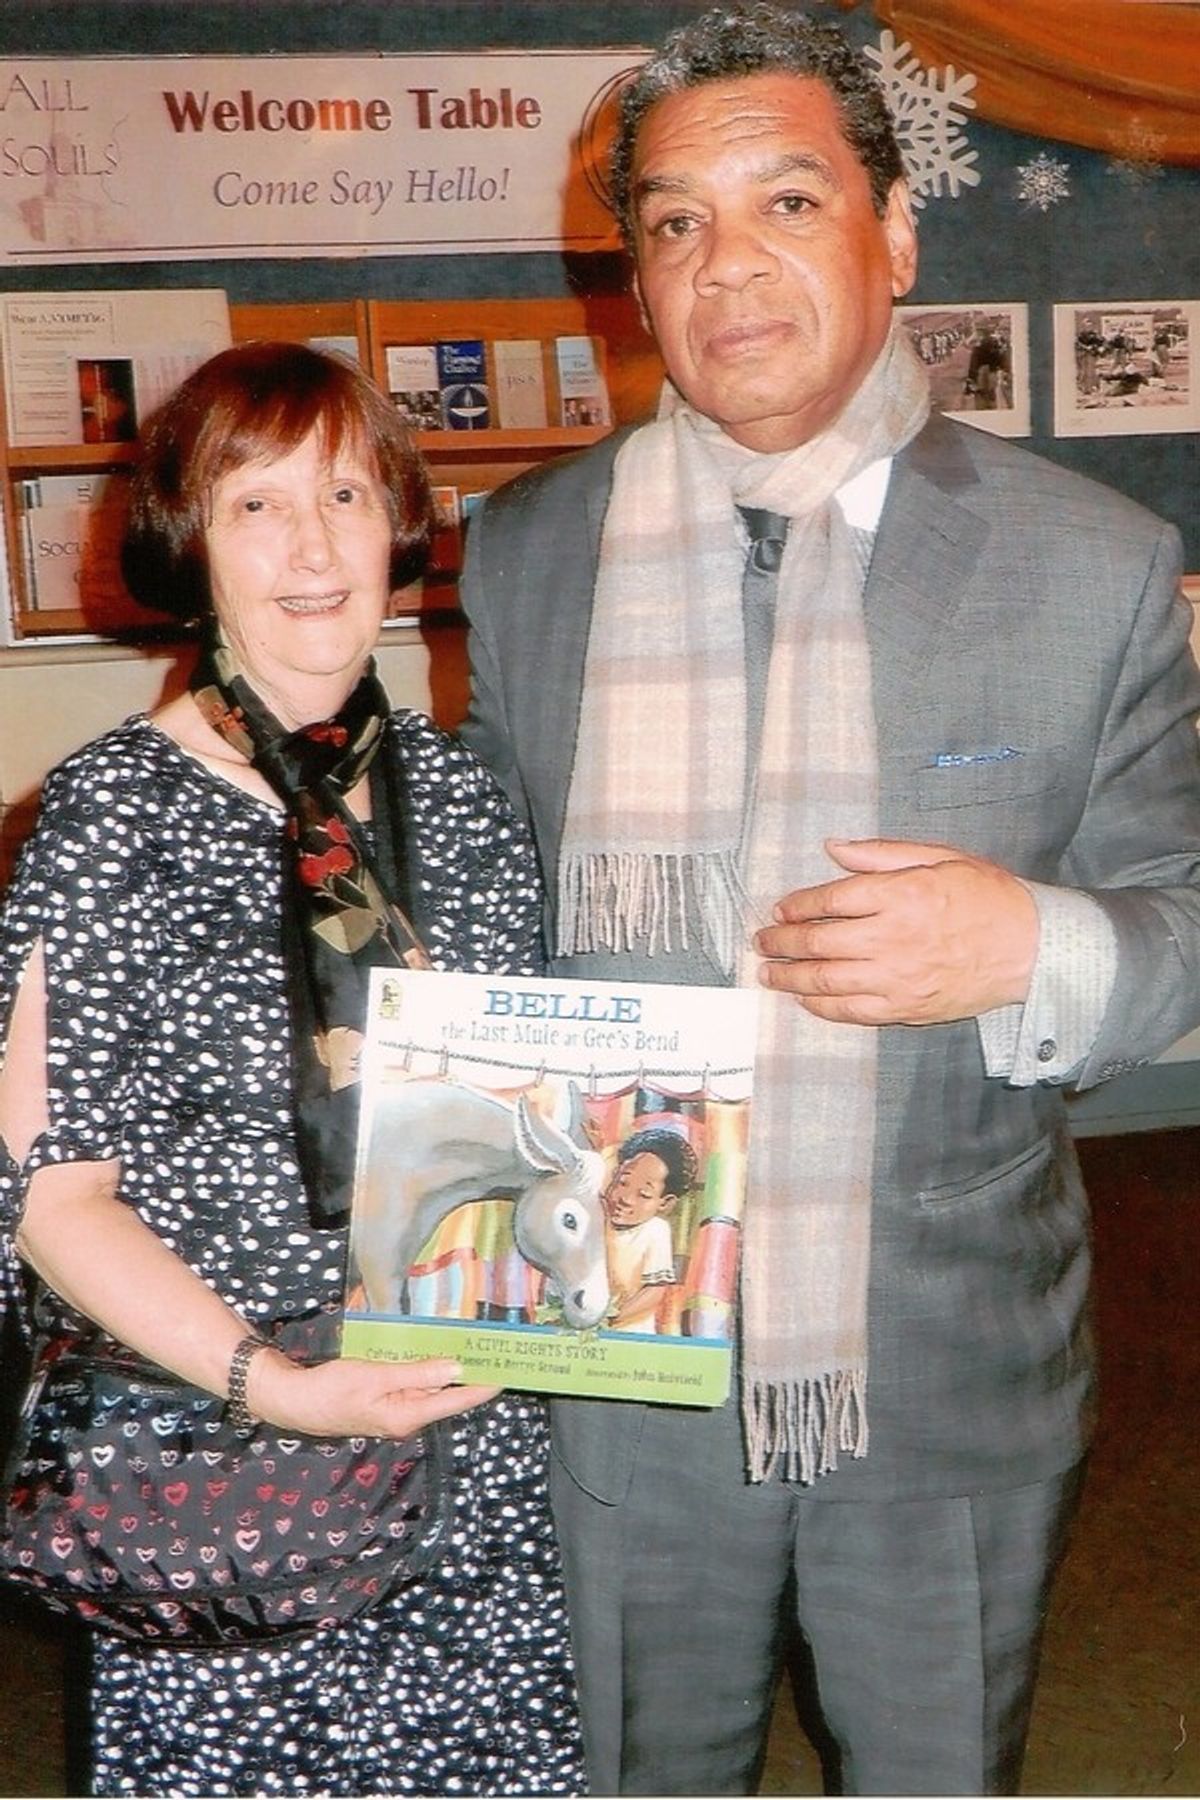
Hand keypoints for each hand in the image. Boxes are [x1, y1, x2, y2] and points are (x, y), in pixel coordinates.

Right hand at [248, 1348, 498, 1439]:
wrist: (294, 1401)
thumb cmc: (332, 1389)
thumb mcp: (376, 1376)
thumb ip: (418, 1373)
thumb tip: (457, 1370)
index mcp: (408, 1415)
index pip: (457, 1400)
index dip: (484, 1385)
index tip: (508, 1371)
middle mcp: (407, 1418)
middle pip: (448, 1397)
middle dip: (472, 1376)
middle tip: (495, 1352)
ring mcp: (395, 1412)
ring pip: (432, 1391)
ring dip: (451, 1373)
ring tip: (475, 1349)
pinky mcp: (385, 1402)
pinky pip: (415, 1387)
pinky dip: (429, 1372)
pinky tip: (436, 1355)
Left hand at [754, 838, 1038, 1025]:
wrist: (1032, 948)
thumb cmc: (987, 896)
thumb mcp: (940, 857)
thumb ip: (882, 854)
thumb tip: (834, 848)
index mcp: (900, 895)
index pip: (831, 899)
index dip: (798, 905)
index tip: (780, 909)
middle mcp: (892, 938)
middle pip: (819, 942)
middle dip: (782, 942)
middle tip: (761, 941)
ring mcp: (897, 978)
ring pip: (827, 981)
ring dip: (790, 977)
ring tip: (768, 972)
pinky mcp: (906, 1008)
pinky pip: (852, 1011)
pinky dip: (822, 1007)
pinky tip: (805, 999)